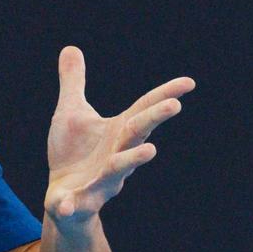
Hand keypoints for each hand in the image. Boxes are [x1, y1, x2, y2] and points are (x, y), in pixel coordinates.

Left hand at [42, 46, 193, 226]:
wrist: (63, 199)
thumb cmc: (73, 153)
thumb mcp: (71, 113)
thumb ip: (73, 83)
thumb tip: (70, 47)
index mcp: (117, 133)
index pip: (144, 110)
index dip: (165, 95)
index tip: (189, 82)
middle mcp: (116, 155)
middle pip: (136, 134)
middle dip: (153, 120)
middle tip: (173, 105)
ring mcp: (100, 180)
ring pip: (118, 170)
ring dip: (133, 159)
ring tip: (150, 151)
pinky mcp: (78, 202)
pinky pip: (74, 204)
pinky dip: (70, 204)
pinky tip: (64, 203)